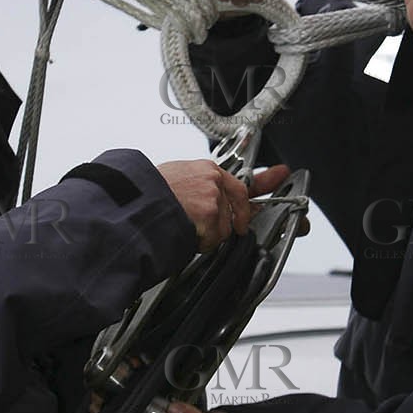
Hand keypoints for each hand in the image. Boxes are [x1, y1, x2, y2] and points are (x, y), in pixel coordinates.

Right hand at [157, 161, 291, 251]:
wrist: (132, 203)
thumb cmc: (146, 194)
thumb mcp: (176, 180)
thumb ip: (201, 187)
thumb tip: (214, 200)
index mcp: (205, 170)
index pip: (242, 180)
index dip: (264, 182)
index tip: (280, 175)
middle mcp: (213, 180)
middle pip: (236, 211)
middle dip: (228, 224)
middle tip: (204, 227)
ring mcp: (213, 196)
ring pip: (224, 229)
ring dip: (206, 235)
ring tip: (181, 225)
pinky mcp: (210, 213)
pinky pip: (213, 239)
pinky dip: (199, 242)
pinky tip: (182, 231)